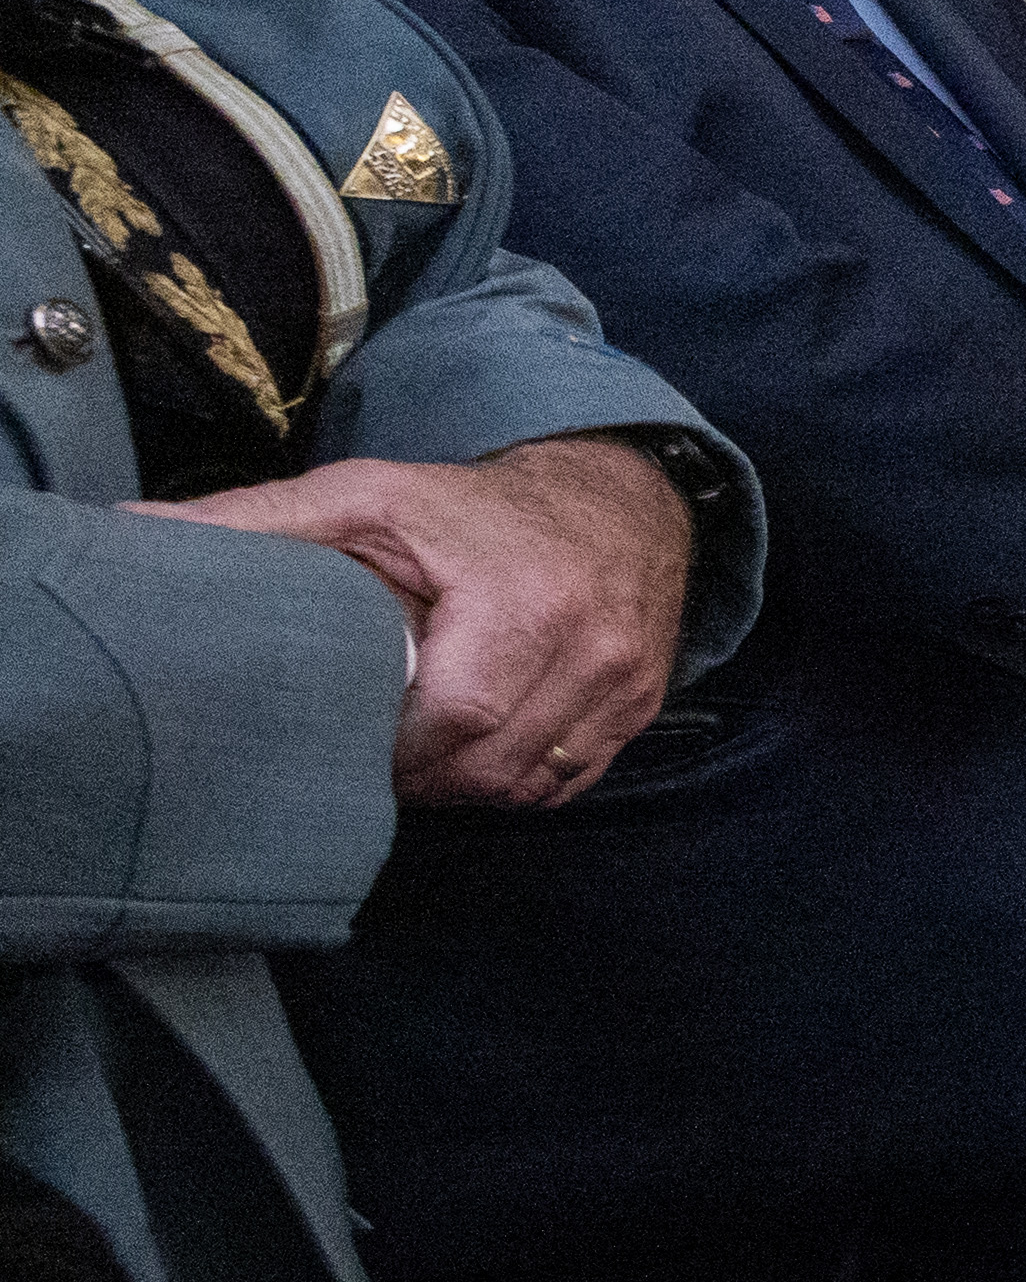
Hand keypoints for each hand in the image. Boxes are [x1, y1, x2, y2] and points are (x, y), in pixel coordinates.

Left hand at [158, 430, 695, 803]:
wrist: (618, 496)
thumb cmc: (475, 505)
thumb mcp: (365, 496)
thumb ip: (255, 522)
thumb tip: (126, 531)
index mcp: (524, 599)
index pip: (458, 717)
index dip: (397, 751)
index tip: (353, 742)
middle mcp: (592, 648)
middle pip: (493, 766)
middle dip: (424, 777)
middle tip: (374, 757)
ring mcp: (627, 684)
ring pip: (533, 785)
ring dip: (468, 785)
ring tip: (422, 756)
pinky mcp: (643, 706)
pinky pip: (571, 781)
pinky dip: (519, 781)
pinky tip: (479, 753)